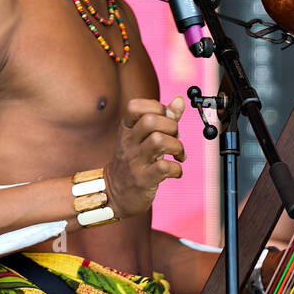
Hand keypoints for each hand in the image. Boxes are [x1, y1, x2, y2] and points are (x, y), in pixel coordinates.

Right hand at [104, 95, 185, 218]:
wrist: (114, 194)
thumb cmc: (133, 161)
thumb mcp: (141, 137)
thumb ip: (162, 118)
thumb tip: (179, 100)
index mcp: (127, 129)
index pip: (135, 106)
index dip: (157, 107)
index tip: (166, 119)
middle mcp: (128, 143)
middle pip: (150, 121)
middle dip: (171, 126)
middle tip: (175, 137)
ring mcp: (135, 162)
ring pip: (159, 141)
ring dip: (177, 146)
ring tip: (178, 154)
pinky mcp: (143, 180)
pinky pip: (164, 168)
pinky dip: (177, 169)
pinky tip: (176, 171)